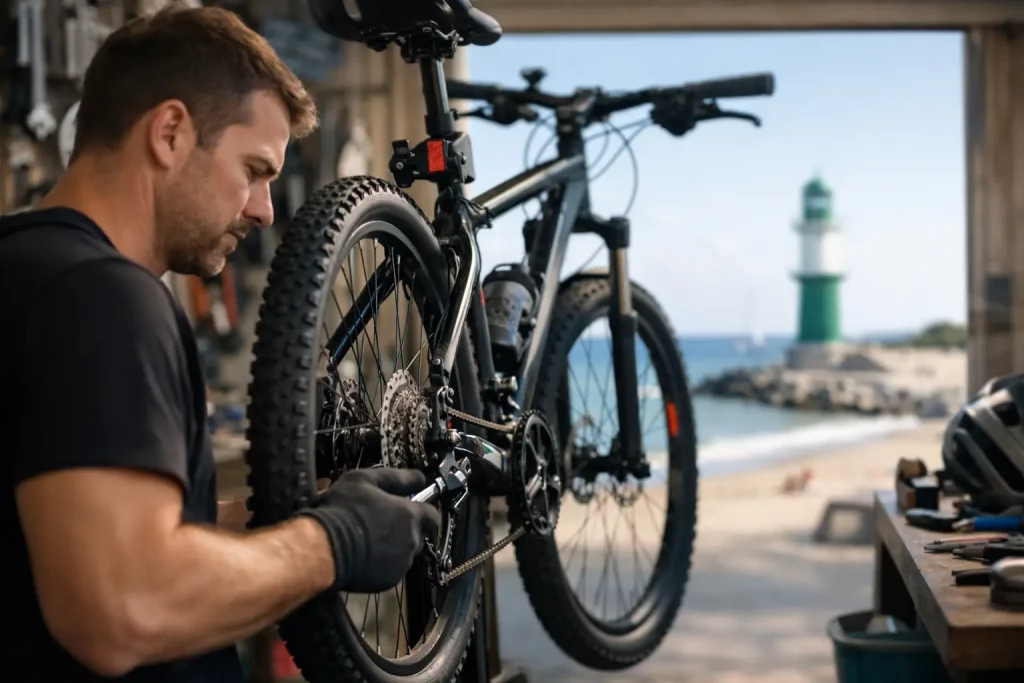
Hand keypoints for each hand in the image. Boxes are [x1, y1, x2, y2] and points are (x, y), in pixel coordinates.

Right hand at [297, 467, 440, 593]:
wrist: (324, 548)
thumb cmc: (343, 511)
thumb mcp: (366, 480)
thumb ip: (397, 478)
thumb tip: (419, 478)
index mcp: (409, 515)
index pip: (433, 516)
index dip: (424, 513)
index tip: (413, 511)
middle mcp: (411, 540)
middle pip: (418, 536)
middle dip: (405, 531)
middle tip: (382, 525)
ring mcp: (401, 563)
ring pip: (404, 555)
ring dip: (393, 549)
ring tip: (369, 542)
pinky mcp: (388, 582)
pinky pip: (391, 572)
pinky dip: (382, 565)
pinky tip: (364, 557)